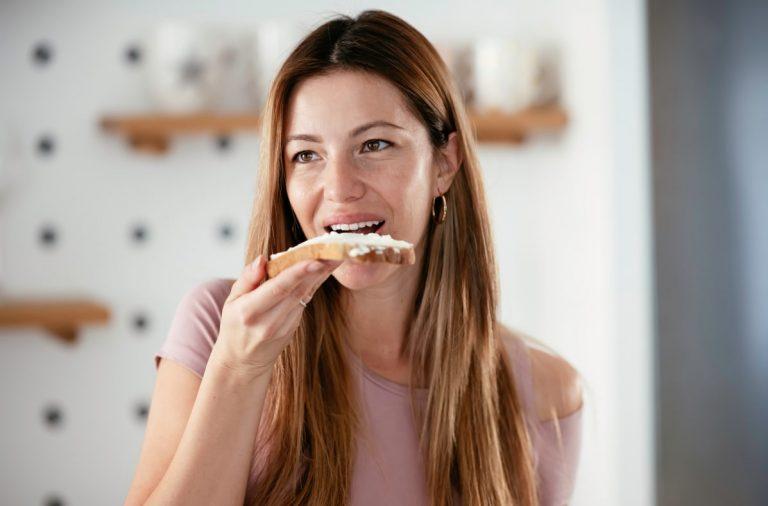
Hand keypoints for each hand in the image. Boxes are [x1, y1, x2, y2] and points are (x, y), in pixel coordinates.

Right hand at [209, 255, 341, 378]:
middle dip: (317, 270)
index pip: (278, 288)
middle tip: (335, 251)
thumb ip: (247, 279)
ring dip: (321, 275)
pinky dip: (315, 284)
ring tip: (335, 256)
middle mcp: (269, 321)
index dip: (298, 273)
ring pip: (305, 295)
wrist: (243, 362)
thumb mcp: (231, 301)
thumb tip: (261, 259)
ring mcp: (284, 327)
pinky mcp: (293, 327)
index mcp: (250, 312)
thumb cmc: (235, 326)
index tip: (316, 260)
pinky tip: (325, 270)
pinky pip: (305, 301)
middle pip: (297, 290)